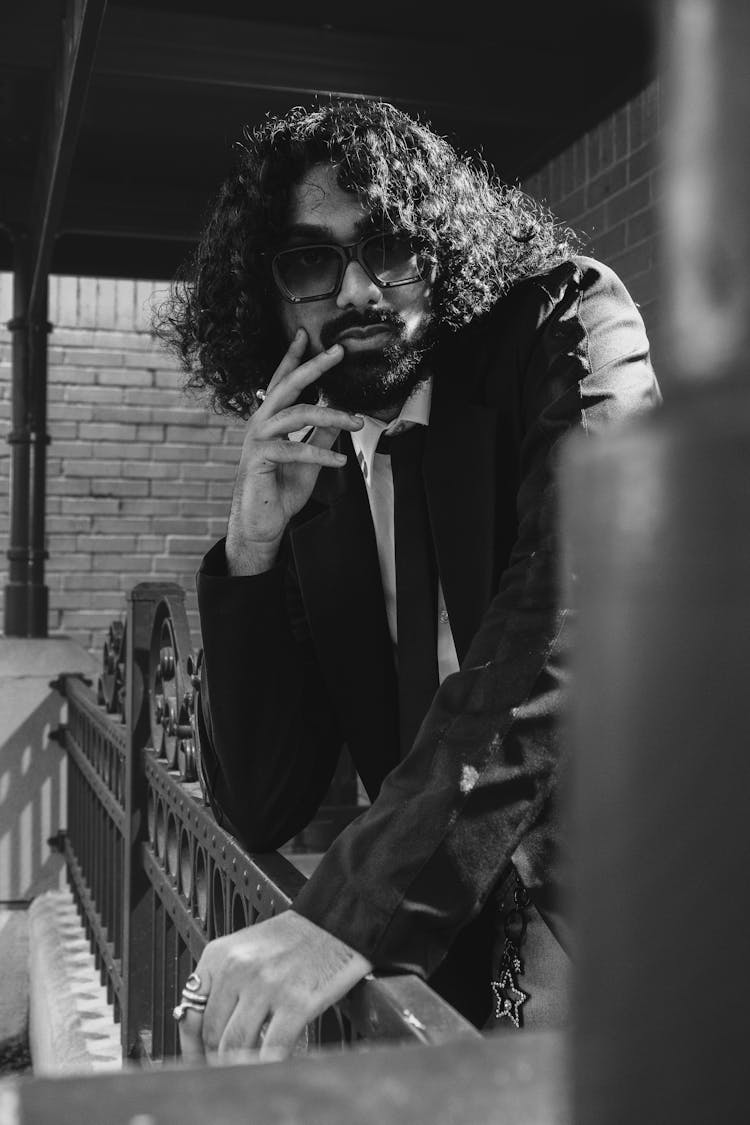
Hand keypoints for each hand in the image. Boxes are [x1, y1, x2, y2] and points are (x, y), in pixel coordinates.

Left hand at [178, 910, 372, 1063]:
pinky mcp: (296, 1002)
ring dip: (240, 1067)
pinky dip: (269, 1065)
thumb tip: (204, 1034)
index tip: (200, 1060)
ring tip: (248, 1072)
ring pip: (236, 1047)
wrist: (336, 923)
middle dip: (217, 1061)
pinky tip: (273, 1065)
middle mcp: (238, 969)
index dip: (194, 1046)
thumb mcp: (245, 950)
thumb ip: (222, 984)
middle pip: (213, 1035)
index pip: (192, 1013)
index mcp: (219, 955)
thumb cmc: (293, 940)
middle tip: (227, 1072)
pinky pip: (272, 1049)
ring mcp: (266, 986)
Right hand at [225, 329, 363, 574]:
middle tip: (339, 351)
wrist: (262, 523)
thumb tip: (340, 418)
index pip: (282, 382)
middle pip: (288, 386)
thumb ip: (320, 436)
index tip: (306, 336)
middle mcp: (260, 423)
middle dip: (314, 366)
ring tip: (359, 422)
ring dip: (333, 416)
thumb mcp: (309, 459)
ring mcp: (257, 438)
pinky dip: (322, 453)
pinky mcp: (259, 458)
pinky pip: (295, 448)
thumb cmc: (281, 489)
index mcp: (270, 419)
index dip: (293, 358)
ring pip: (298, 414)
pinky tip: (341, 459)